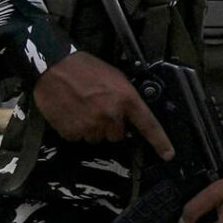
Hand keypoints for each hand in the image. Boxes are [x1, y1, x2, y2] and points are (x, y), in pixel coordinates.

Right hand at [33, 51, 174, 158]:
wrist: (54, 67)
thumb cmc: (86, 68)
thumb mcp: (115, 77)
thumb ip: (125, 98)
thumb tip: (130, 115)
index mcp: (126, 99)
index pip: (148, 125)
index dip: (160, 142)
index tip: (168, 154)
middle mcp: (111, 116)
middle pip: (117, 135)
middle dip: (110, 126)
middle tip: (99, 109)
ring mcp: (91, 126)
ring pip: (97, 138)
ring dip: (93, 128)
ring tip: (82, 108)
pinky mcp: (72, 132)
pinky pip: (79, 138)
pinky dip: (76, 129)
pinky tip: (71, 113)